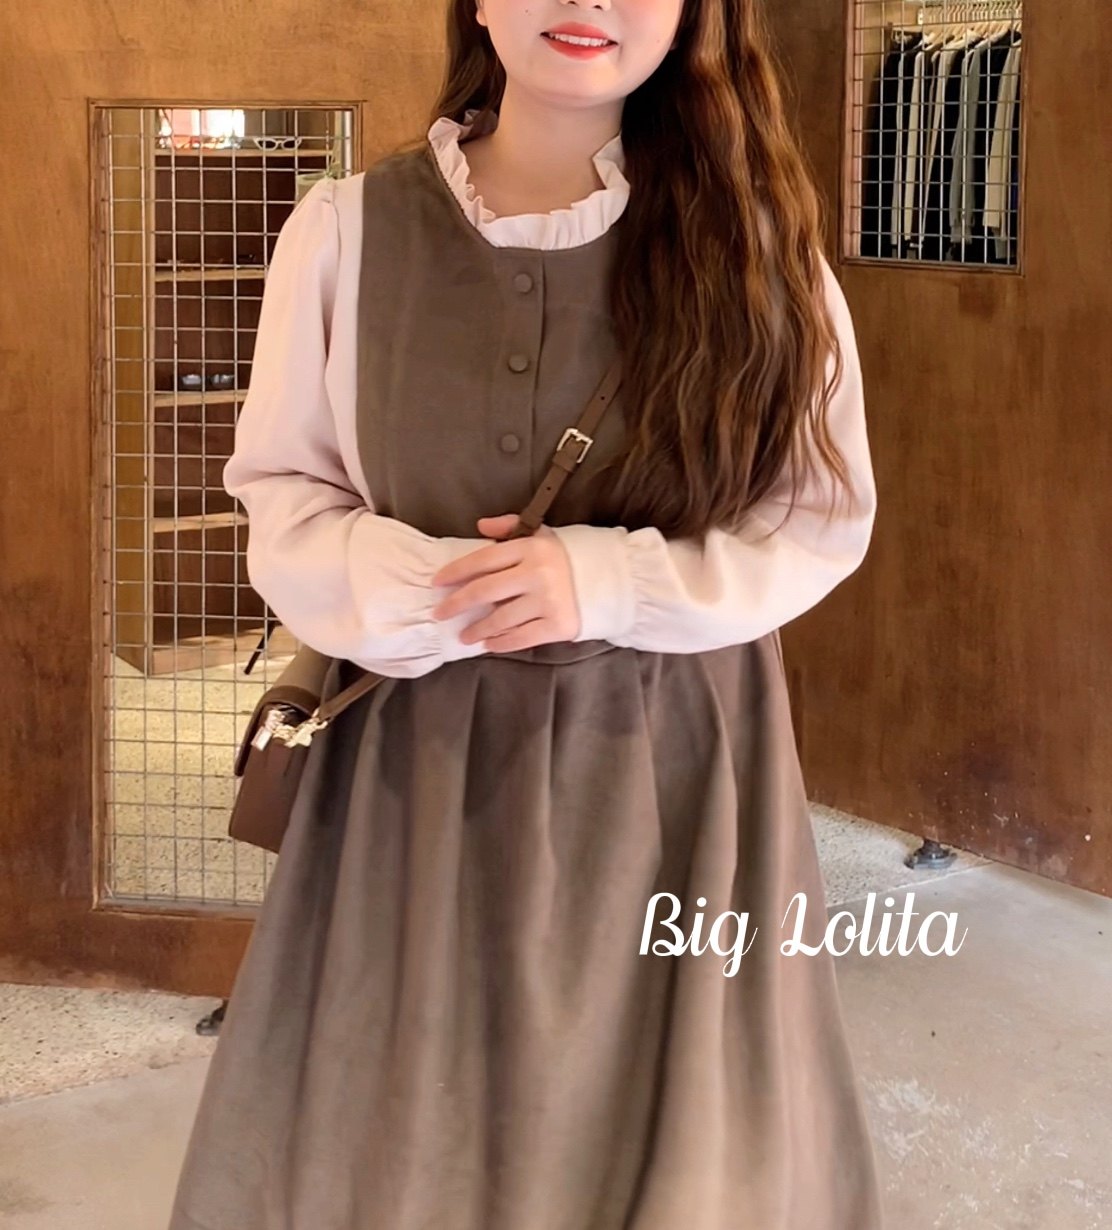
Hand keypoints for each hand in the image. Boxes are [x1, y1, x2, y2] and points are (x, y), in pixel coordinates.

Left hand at [429, 514, 580, 651]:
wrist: (612, 580)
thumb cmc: (571, 557)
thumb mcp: (544, 535)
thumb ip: (510, 528)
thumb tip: (480, 526)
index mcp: (530, 548)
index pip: (483, 559)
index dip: (456, 571)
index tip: (437, 582)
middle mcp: (536, 574)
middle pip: (485, 591)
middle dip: (457, 604)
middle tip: (440, 613)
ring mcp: (547, 602)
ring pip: (500, 619)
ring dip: (477, 629)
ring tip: (464, 635)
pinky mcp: (557, 625)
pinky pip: (521, 638)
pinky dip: (501, 643)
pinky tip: (489, 645)